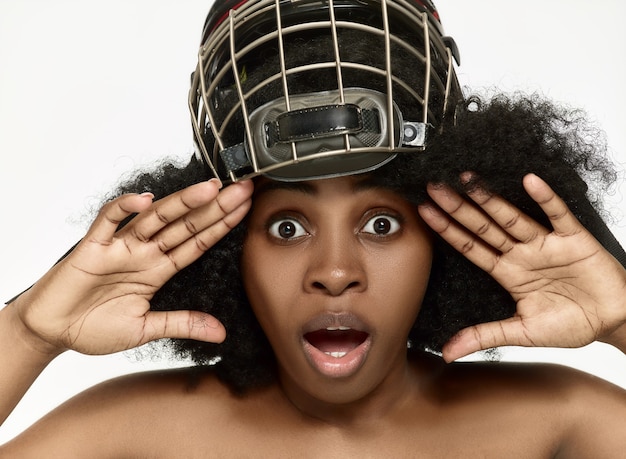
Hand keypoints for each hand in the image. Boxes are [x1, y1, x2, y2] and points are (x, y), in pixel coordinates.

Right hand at [12, 179, 252, 355]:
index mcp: (158, 270)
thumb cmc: (94, 327)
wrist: (52, 332)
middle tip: (244, 189)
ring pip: (155, 218)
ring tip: (210, 188)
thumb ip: (182, 324)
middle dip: (215, 208)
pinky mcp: (92, 248)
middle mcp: (144, 253)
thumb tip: (220, 333)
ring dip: (182, 203)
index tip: (246, 210)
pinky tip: (145, 199)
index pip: (197, 243)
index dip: (222, 226)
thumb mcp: (146, 329)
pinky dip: (123, 208)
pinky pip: (108, 222)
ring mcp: (120, 248)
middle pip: (185, 225)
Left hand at [418, 173, 625, 361]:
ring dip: (491, 198)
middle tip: (434, 187)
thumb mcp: (522, 333)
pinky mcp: (574, 239)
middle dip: (459, 208)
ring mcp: (546, 244)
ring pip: (512, 217)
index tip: (425, 213)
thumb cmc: (570, 325)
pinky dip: (545, 199)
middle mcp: (521, 254)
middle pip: (484, 227)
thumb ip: (485, 336)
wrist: (612, 322)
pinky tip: (529, 181)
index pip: (470, 247)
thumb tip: (447, 352)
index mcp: (507, 273)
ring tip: (468, 179)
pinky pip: (558, 215)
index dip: (448, 230)